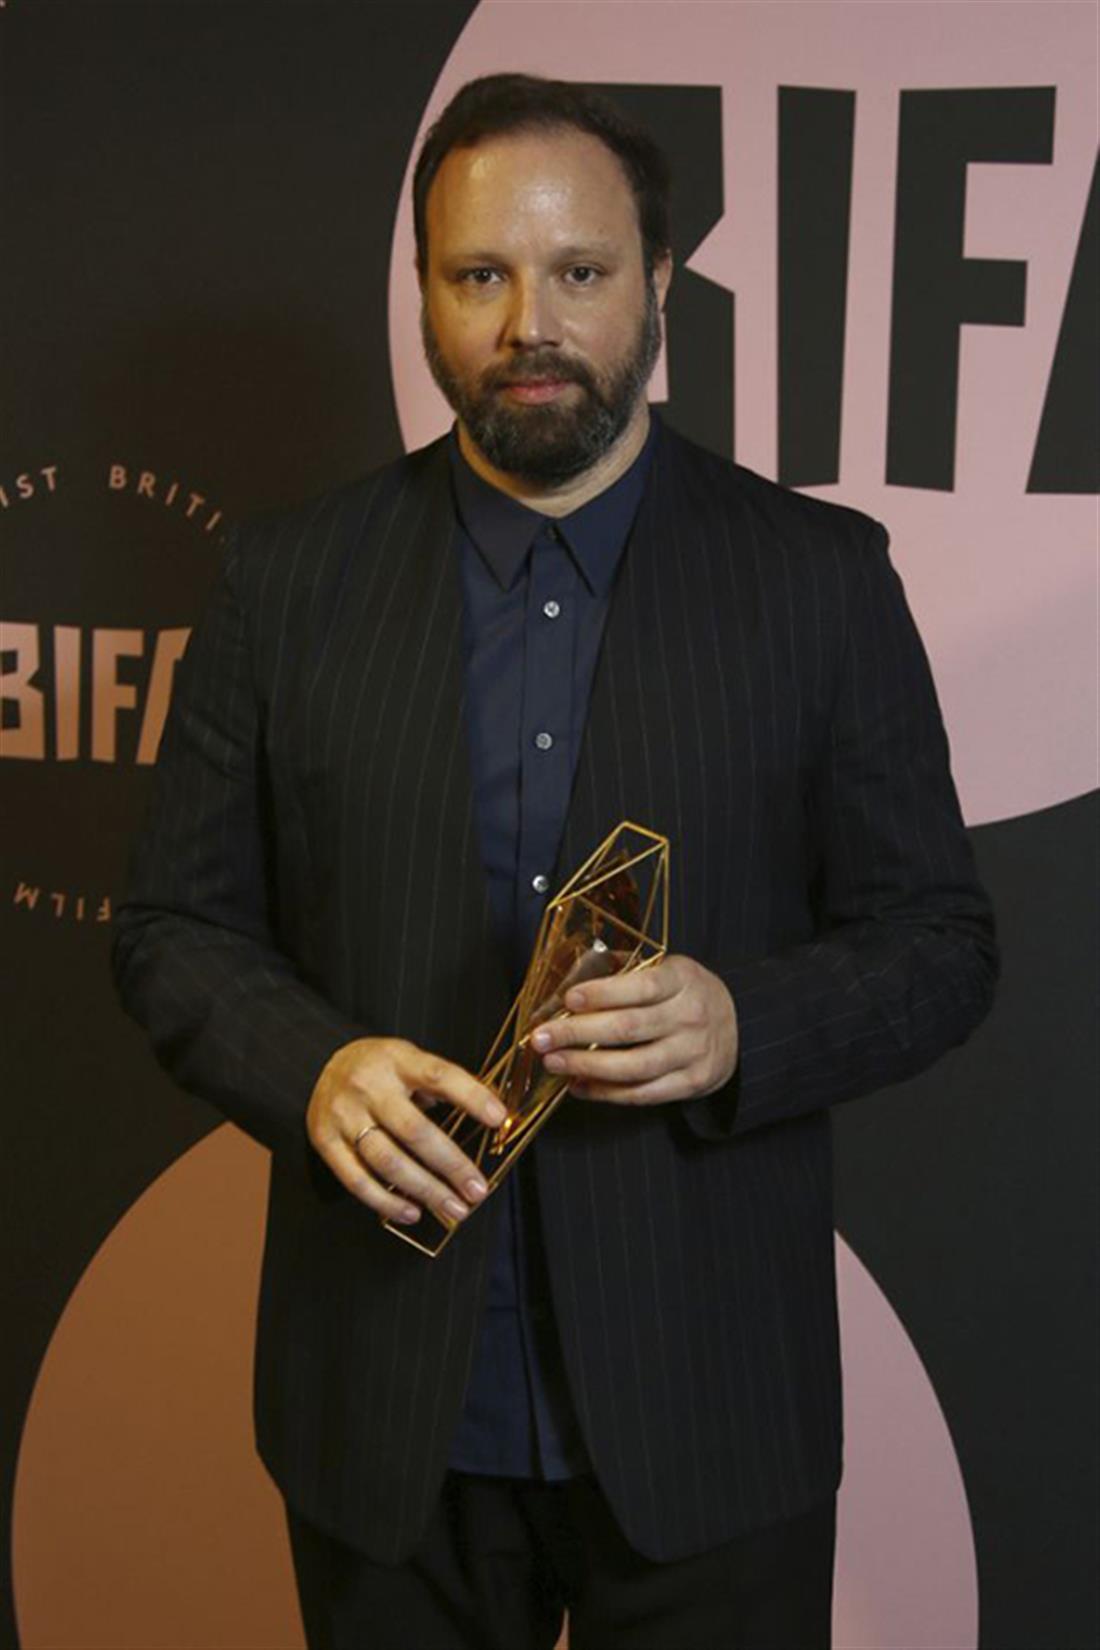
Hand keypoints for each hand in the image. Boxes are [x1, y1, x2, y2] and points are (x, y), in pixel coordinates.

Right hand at [305, 1037, 506, 1227]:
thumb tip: (491, 1116)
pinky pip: (356, 1180)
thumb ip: (440, 1084)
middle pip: (414, 1131)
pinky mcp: (325, 1141)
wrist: (321, 1066)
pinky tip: (412, 1212)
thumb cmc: (379, 1068)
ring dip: (425, 1190)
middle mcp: (369, 1086)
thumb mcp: (409, 1059)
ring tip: (453, 1207)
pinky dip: (386, 1202)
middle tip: (477, 1189)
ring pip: (387, 1161)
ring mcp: (344, 1115)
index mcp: (397, 1060)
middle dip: (451, 1165)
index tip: (499, 1119)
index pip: (439, 1076)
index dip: (471, 1096)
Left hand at [528, 954, 738, 1105]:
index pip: (640, 986)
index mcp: (683, 980)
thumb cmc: (684, 994)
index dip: (602, 993)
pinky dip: (606, 1092)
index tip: (568, 1000)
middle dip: (577, 1034)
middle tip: (541, 1037)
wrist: (738, 1026)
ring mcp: (693, 1053)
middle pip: (628, 1028)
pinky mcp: (691, 1083)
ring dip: (586, 1066)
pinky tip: (579, 1085)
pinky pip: (642, 1094)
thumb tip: (566, 982)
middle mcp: (690, 1016)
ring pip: (633, 1067)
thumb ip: (624, 972)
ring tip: (553, 1062)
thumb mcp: (666, 970)